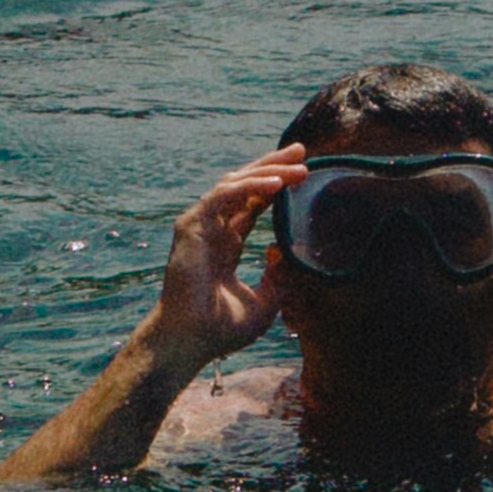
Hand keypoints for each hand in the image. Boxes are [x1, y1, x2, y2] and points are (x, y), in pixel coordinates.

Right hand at [146, 150, 304, 371]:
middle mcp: (212, 230)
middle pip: (245, 186)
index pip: (251, 204)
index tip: (302, 172)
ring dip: (267, 171)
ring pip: (234, 184)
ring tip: (298, 165)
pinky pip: (223, 195)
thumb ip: (278, 279)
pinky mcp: (191, 226)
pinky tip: (276, 183)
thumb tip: (288, 254)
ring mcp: (200, 226)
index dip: (274, 186)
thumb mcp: (264, 303)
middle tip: (302, 151)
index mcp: (225, 245)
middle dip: (272, 165)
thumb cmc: (220, 329)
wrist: (190, 340)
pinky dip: (249, 186)